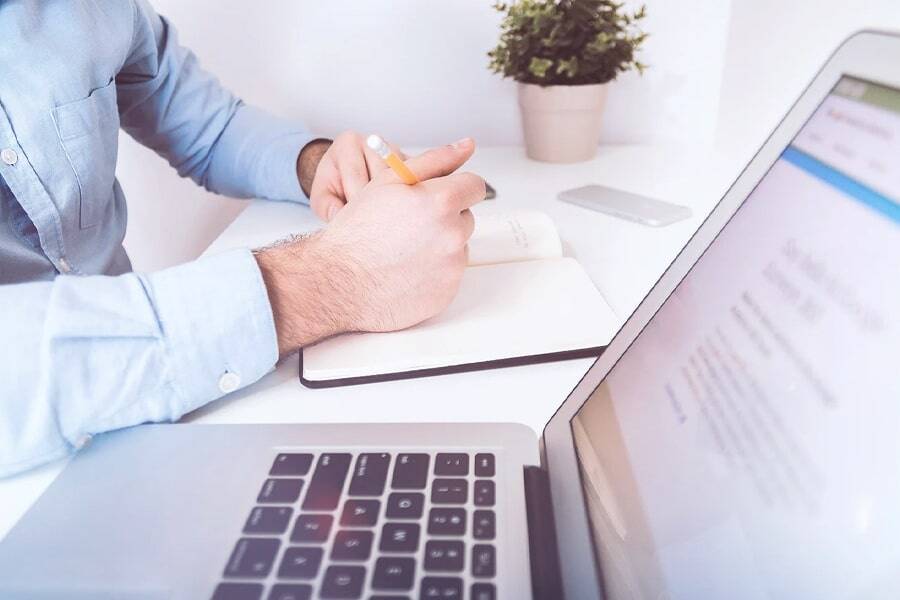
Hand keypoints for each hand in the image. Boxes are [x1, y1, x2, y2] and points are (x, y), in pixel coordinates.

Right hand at [258, 138, 483, 356]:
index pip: (474, 186)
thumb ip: (434, 160)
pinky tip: (405, 270)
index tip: (439, 196)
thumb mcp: (389, 181)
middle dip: (444, 218)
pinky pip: (449, 274)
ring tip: (403, 249)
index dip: (454, 188)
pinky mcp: (448, 292)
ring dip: (439, 245)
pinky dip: (433, 272)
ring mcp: (452, 267)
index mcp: (441, 202)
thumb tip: (466, 145)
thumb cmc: (358, 231)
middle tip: (409, 225)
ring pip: (458, 247)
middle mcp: (453, 234)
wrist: (339, 282)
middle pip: (466, 217)